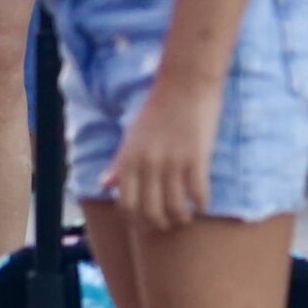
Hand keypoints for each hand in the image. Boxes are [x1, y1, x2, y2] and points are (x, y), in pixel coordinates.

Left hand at [101, 80, 220, 230]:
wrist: (184, 83)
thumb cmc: (157, 108)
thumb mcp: (131, 136)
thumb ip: (119, 163)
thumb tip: (104, 185)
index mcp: (129, 158)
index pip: (126, 204)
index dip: (136, 220)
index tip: (146, 223)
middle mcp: (147, 164)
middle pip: (151, 210)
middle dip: (160, 223)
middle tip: (168, 224)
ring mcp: (172, 162)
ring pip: (175, 206)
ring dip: (181, 217)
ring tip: (186, 217)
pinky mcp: (196, 158)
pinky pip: (198, 192)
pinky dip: (201, 204)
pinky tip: (203, 204)